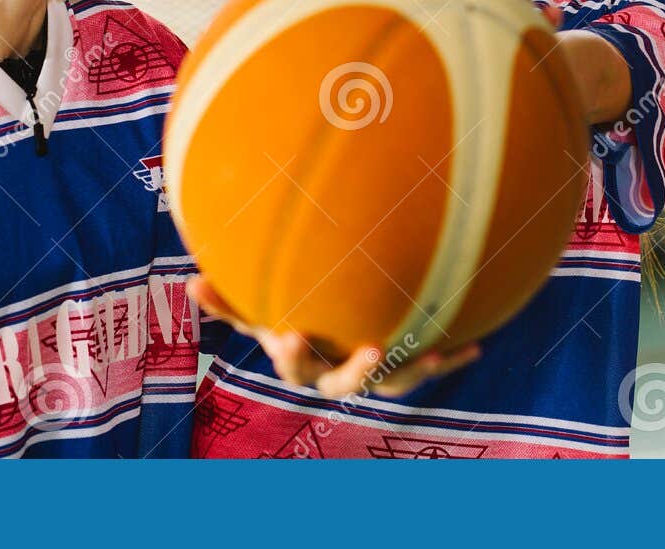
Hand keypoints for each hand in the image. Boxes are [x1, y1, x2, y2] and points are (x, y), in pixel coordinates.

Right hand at [189, 276, 480, 398]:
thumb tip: (189, 283)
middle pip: (345, 382)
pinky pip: (429, 364)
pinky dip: (451, 357)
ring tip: (430, 355)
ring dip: (412, 369)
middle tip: (372, 350)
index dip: (294, 353)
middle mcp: (338, 373)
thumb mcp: (260, 311)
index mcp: (303, 360)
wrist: (338, 337)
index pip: (294, 363)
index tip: (294, 332)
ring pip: (393, 381)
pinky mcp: (405, 364)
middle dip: (357, 370)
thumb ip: (229, 302)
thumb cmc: (293, 316)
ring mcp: (374, 372)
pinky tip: (475, 347)